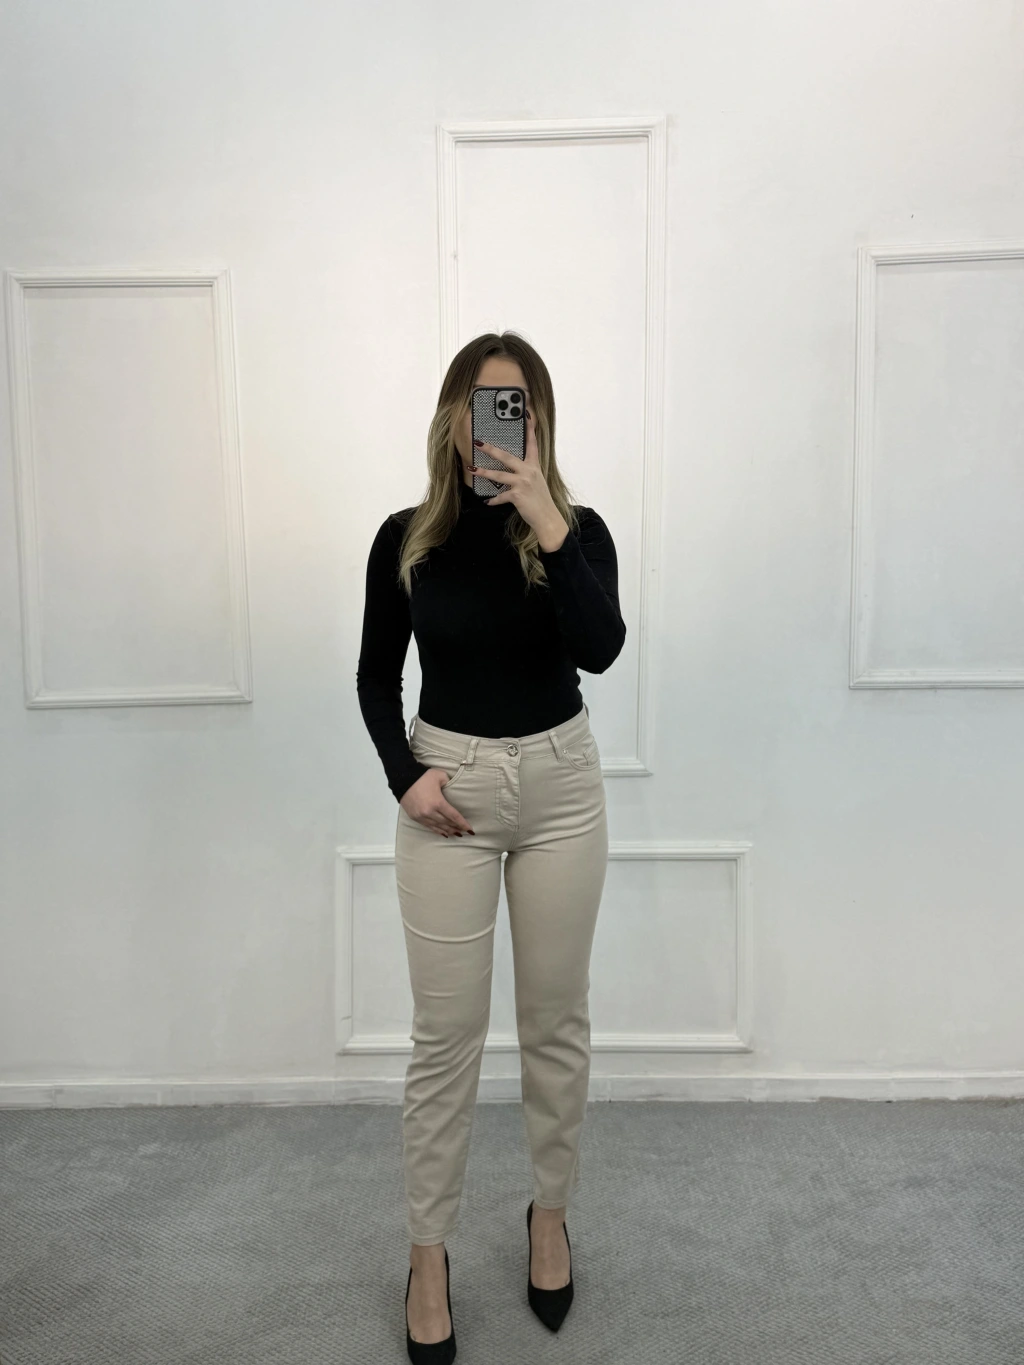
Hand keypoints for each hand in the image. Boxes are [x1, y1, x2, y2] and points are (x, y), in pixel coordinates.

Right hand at [400, 769, 475, 837]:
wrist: (403, 779)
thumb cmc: (423, 777)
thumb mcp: (440, 776)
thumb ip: (449, 783)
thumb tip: (453, 789)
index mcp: (438, 802)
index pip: (454, 816)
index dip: (463, 824)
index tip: (470, 830)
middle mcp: (430, 812)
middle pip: (447, 823)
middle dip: (457, 828)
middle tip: (465, 832)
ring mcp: (422, 816)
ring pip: (438, 827)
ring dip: (448, 831)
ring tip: (456, 834)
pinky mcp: (415, 818)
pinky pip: (429, 827)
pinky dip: (437, 831)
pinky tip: (444, 833)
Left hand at [471, 408, 568, 550]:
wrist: (547, 517)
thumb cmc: (540, 500)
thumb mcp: (536, 482)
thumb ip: (526, 472)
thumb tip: (511, 468)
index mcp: (534, 466)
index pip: (532, 444)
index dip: (529, 429)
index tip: (525, 415)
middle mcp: (529, 472)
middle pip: (507, 456)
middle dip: (491, 449)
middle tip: (478, 442)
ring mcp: (523, 483)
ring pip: (499, 475)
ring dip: (483, 472)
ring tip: (472, 469)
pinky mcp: (518, 495)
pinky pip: (501, 496)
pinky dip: (493, 500)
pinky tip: (487, 501)